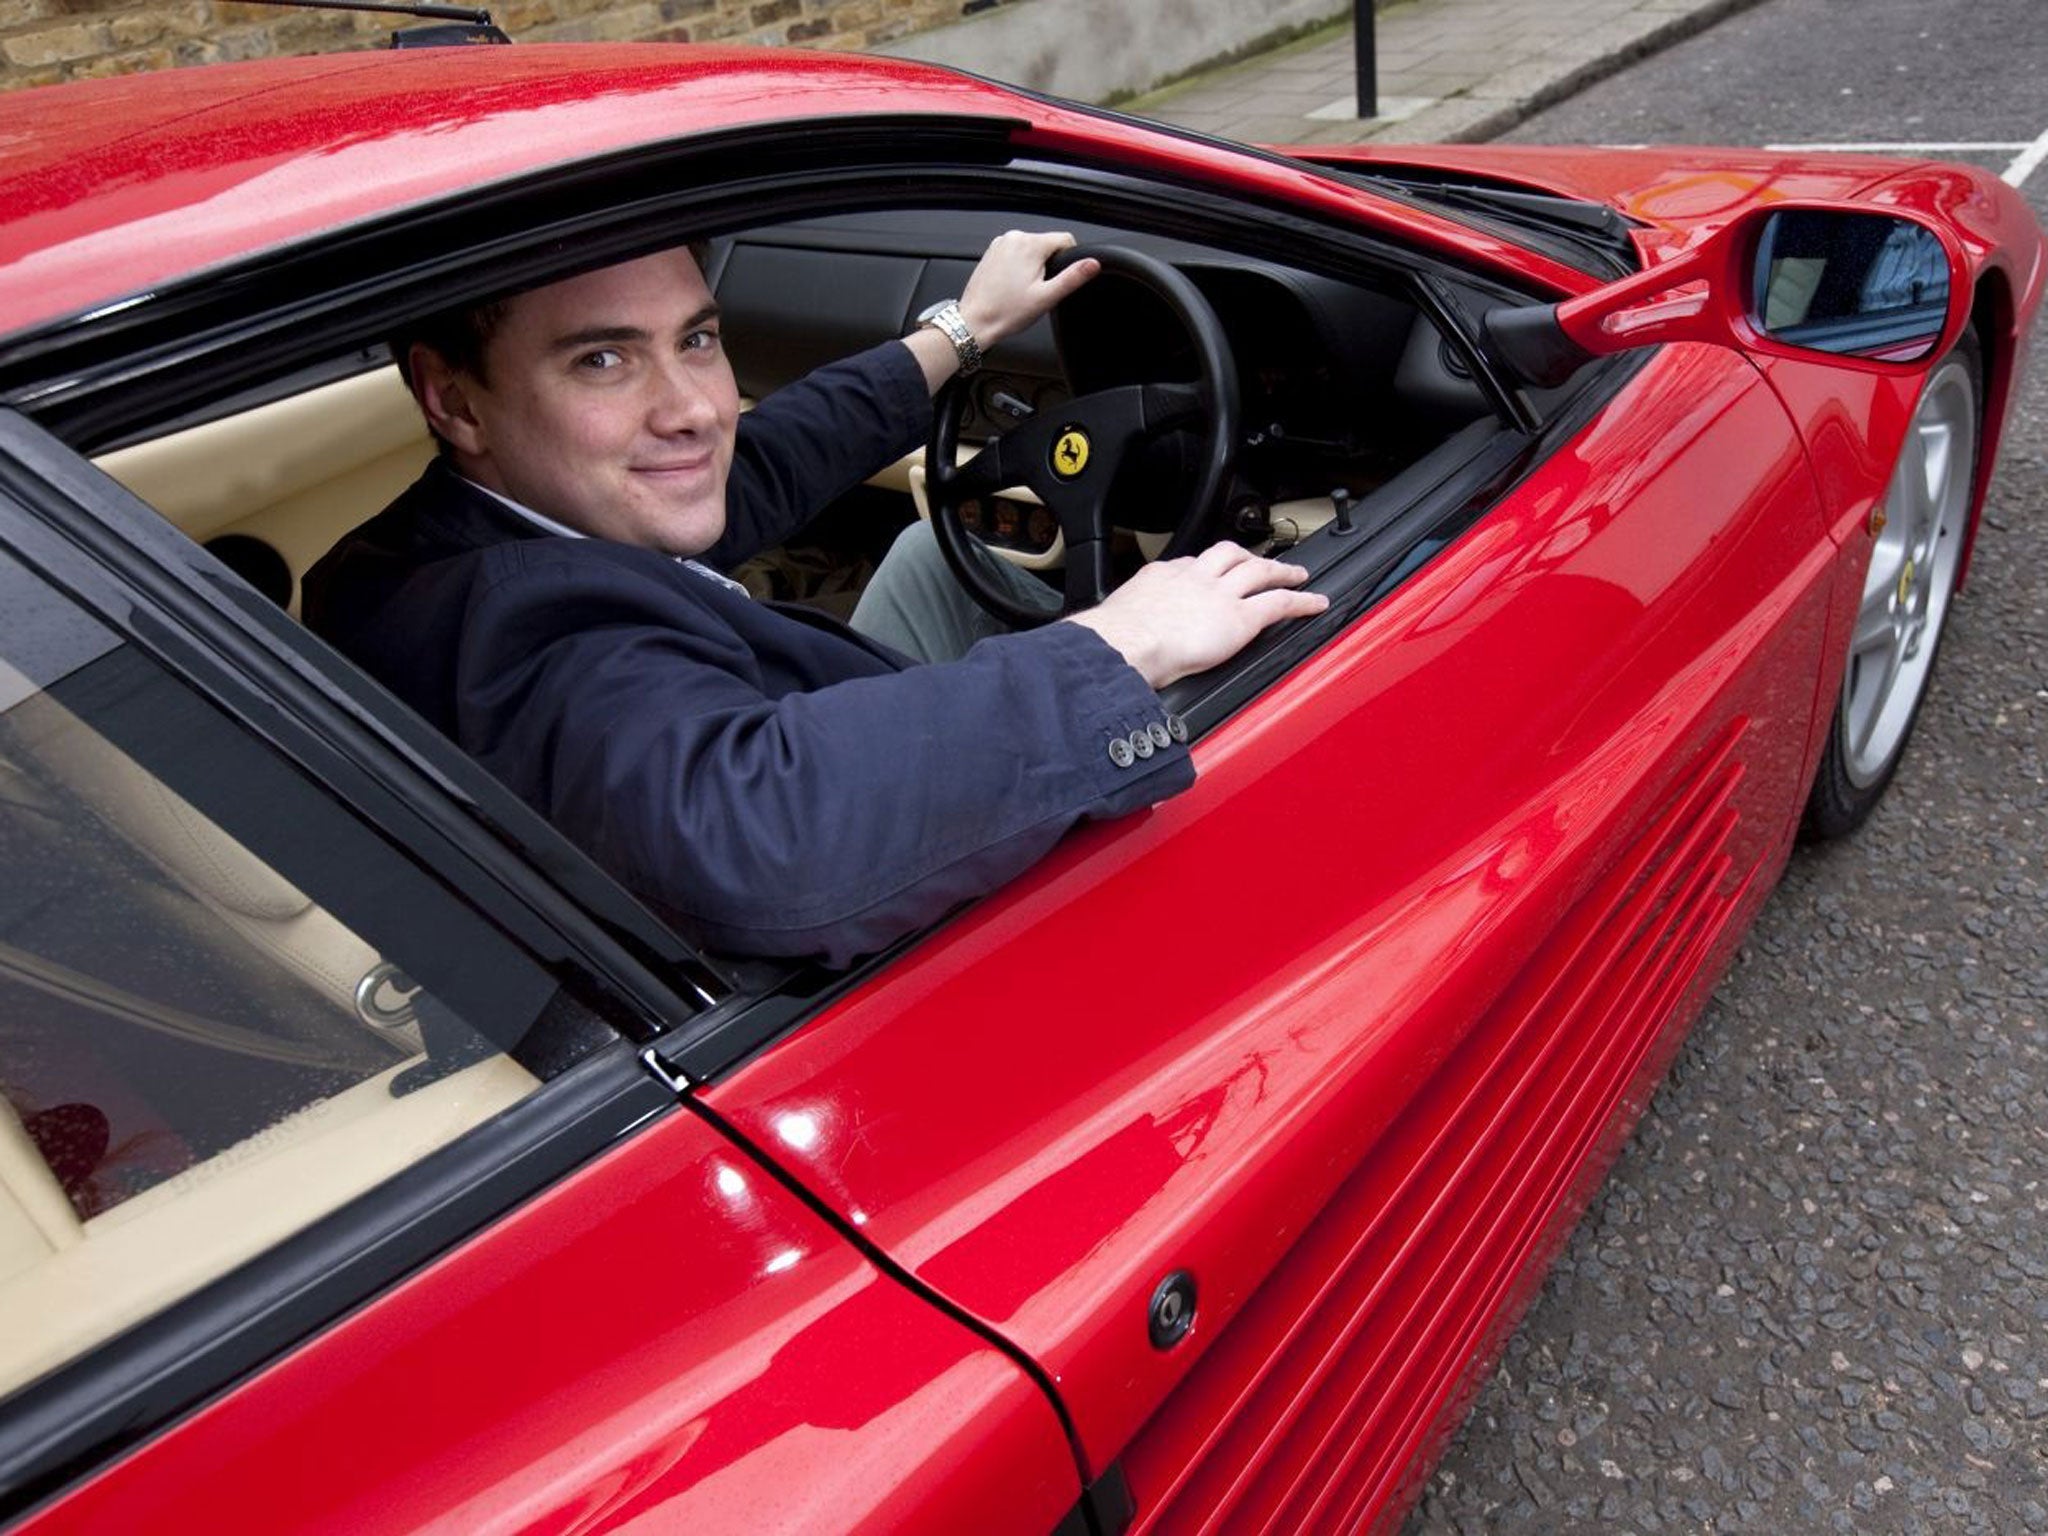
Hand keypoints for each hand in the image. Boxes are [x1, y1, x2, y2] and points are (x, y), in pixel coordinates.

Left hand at [957, 229, 1099, 347]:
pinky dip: (1018, 266)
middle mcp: (1014, 237)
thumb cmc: (1007, 312)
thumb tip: (1093, 263)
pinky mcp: (992, 251)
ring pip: (1031, 249)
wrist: (975, 321)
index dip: (1068, 260)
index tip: (1056, 279)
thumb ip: (1072, 277)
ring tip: (1021, 289)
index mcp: (1030, 244)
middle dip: (1048, 264)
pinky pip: (1015, 253)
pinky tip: (1011, 286)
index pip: (1065, 239)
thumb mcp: (1047, 297)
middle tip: (1036, 289)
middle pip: (1047, 244)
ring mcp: (1000, 243)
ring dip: (1033, 266)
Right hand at [1065, 543, 1329, 689]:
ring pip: (1258, 571)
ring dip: (1280, 570)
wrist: (1124, 644)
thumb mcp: (1117, 620)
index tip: (1207, 573)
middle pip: (1228, 555)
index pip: (1188, 565)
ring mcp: (1220, 595)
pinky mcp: (1240, 617)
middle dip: (1247, 555)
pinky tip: (1316, 603)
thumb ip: (1129, 623)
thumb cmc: (1114, 642)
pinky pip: (1279, 603)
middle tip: (1260, 560)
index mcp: (1161, 578)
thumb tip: (1120, 640)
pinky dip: (1302, 601)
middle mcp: (1194, 578)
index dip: (1203, 568)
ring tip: (1296, 574)